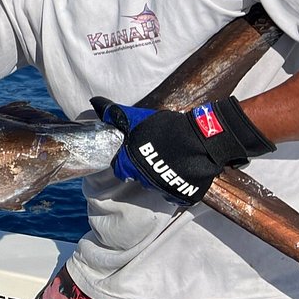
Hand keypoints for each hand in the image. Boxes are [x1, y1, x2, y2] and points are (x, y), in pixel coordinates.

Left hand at [91, 96, 275, 204]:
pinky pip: (173, 195)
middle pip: (137, 177)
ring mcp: (163, 189)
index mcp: (131, 162)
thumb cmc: (167, 127)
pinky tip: (178, 172)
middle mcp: (144, 179)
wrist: (202, 138)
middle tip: (153, 155)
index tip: (133, 154)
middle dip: (142, 167)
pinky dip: (174, 186)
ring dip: (158, 176)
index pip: (119, 169)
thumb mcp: (138, 118)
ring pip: (155, 185)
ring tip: (167, 161)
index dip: (124, 161)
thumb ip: (116, 115)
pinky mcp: (181, 195)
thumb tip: (96, 103)